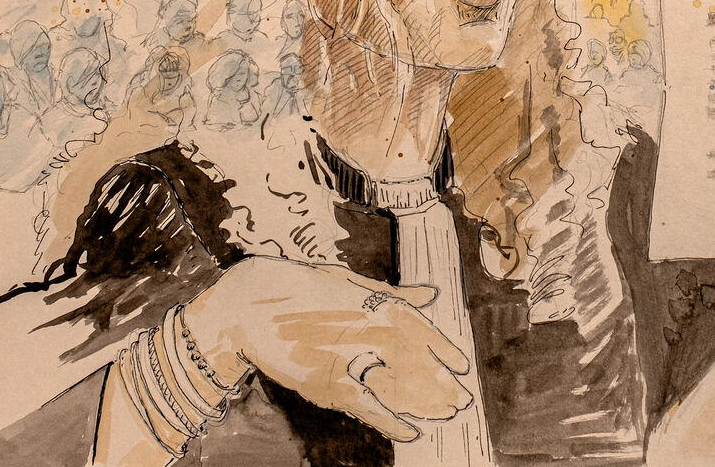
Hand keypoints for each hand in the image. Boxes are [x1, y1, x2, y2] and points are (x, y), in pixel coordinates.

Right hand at [185, 256, 472, 440]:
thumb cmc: (302, 287)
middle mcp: (372, 331)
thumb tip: (431, 294)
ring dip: (426, 404)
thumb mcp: (352, 282)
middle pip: (417, 364)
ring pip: (400, 388)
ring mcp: (352, 358)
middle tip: (461, 402)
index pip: (424, 331)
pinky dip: (392, 422)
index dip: (445, 351)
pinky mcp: (329, 382)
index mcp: (379, 304)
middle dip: (441, 384)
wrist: (251, 301)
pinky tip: (410, 432)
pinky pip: (369, 408)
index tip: (463, 366)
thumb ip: (394, 293)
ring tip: (447, 416)